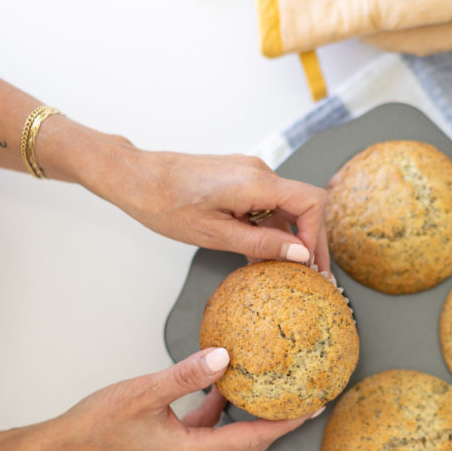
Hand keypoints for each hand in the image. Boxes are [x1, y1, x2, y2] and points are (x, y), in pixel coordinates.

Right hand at [56, 347, 319, 450]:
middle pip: (250, 442)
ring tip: (276, 391)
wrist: (65, 448)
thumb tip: (224, 357)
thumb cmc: (99, 425)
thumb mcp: (143, 393)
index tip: (314, 408)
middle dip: (280, 422)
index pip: (253, 440)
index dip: (287, 424)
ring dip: (252, 415)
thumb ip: (185, 375)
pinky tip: (223, 385)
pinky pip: (209, 427)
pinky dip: (222, 409)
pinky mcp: (173, 445)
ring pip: (231, 435)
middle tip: (306, 398)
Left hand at [109, 148, 330, 271]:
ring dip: (289, 240)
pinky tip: (262, 256)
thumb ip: (262, 244)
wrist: (135, 178)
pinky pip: (267, 206)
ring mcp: (250, 175)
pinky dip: (270, 231)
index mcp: (256, 183)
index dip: (316, 237)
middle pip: (305, 207)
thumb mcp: (216, 234)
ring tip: (286, 273)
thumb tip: (301, 255)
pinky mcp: (240, 181)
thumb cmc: (166, 204)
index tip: (310, 265)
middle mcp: (259, 173)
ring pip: (286, 209)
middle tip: (314, 276)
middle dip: (311, 243)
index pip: (311, 203)